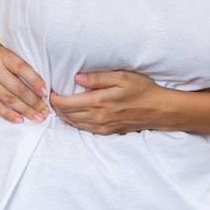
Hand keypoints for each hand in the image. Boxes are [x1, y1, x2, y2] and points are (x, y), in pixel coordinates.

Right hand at [0, 32, 49, 123]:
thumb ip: (12, 57)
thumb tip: (32, 70)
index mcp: (2, 55)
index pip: (24, 70)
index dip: (37, 82)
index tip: (46, 93)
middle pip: (19, 88)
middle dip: (35, 102)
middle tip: (46, 111)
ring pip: (9, 99)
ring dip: (25, 110)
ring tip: (38, 118)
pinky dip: (8, 114)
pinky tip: (19, 119)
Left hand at [49, 71, 164, 134]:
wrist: (159, 110)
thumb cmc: (142, 90)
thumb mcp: (121, 77)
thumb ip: (97, 78)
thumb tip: (76, 77)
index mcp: (98, 103)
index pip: (65, 104)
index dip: (53, 98)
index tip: (50, 90)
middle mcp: (97, 118)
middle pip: (66, 115)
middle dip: (55, 107)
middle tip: (51, 96)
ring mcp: (101, 127)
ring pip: (73, 124)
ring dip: (63, 115)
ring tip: (59, 104)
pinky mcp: (107, 132)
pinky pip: (83, 129)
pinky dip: (74, 122)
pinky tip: (73, 114)